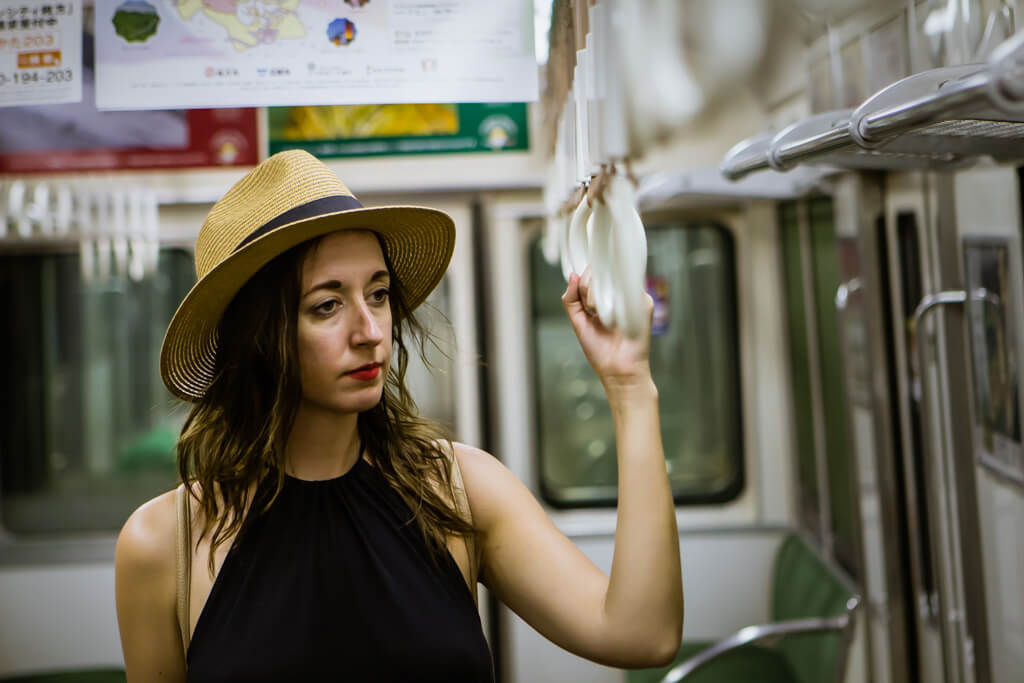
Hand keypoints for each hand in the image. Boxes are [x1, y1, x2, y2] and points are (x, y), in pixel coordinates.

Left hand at [561, 267, 653, 389]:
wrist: (618, 371)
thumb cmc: (600, 350)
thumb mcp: (578, 322)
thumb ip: (571, 299)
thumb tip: (573, 275)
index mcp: (604, 298)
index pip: (592, 275)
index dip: (583, 281)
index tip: (583, 300)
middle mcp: (619, 295)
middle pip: (599, 273)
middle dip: (588, 289)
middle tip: (593, 310)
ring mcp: (631, 298)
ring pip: (611, 278)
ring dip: (598, 296)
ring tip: (604, 317)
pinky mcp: (644, 303)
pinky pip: (626, 288)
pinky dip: (615, 301)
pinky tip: (614, 316)